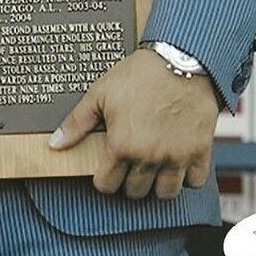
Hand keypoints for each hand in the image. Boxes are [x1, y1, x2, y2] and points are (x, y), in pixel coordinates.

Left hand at [49, 48, 218, 198]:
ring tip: (152, 169)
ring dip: (156, 185)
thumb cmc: (138, 75)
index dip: (103, 179)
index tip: (106, 169)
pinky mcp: (201, 152)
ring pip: (165, 194)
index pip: (107, 185)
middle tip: (129, 166)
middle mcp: (149, 157)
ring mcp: (177, 157)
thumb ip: (77, 123)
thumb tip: (55, 145)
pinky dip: (187, 178)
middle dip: (128, 182)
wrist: (179, 61)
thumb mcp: (100, 93)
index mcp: (122, 146)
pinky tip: (177, 164)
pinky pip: (195, 182)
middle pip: (135, 192)